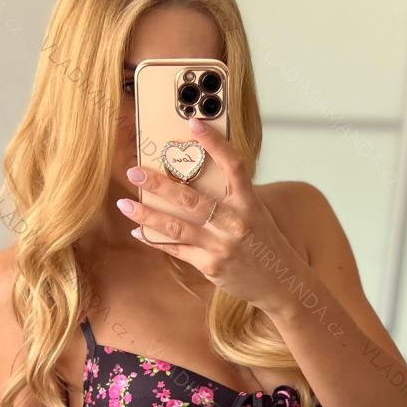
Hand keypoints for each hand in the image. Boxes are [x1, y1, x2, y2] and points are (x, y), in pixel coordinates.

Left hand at [117, 117, 304, 315]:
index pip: (233, 164)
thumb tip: (195, 178)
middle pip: (191, 198)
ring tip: (125, 204)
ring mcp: (222, 245)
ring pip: (177, 227)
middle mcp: (236, 222)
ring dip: (147, 214)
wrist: (282, 283)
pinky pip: (177, 250)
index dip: (214, 142)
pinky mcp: (212, 265)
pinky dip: (155, 241)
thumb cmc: (266, 243)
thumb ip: (231, 197)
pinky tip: (138, 232)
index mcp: (249, 202)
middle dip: (159, 184)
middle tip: (134, 171)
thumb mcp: (256, 213)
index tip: (193, 123)